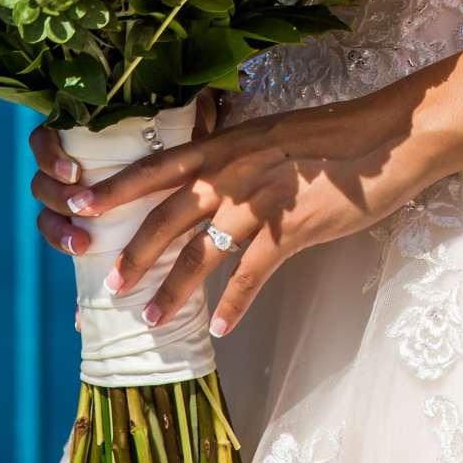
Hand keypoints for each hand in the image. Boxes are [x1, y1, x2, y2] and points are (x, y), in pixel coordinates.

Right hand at [29, 90, 220, 260]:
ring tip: (80, 242)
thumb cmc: (179, 139)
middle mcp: (68, 161)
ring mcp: (69, 193)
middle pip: (41, 177)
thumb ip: (182, 108)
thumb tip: (201, 97)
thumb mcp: (177, 121)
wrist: (180, 180)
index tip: (74, 171)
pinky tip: (80, 250)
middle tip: (77, 205)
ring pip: (46, 208)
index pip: (45, 137)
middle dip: (54, 194)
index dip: (49, 153)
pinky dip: (63, 242)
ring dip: (57, 227)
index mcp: (81, 133)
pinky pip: (57, 232)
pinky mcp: (77, 218)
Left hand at [58, 81, 439, 338]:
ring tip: (153, 319)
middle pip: (169, 216)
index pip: (157, 166)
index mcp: (227, 144)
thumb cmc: (331, 137)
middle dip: (134, 253)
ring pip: (202, 251)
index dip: (116, 188)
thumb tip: (208, 182)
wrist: (385, 138)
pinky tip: (220, 328)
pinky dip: (233, 304)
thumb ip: (237, 157)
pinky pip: (252, 274)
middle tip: (110, 285)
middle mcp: (235, 170)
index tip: (77, 203)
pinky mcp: (292, 228)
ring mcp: (262, 200)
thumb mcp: (272, 135)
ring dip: (174, 289)